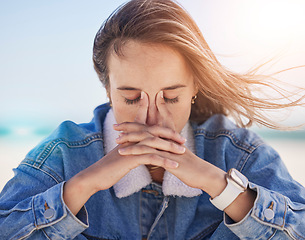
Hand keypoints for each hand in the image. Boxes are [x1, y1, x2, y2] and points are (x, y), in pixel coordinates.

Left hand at [115, 93, 255, 222]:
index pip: (151, 126)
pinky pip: (149, 153)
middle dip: (130, 126)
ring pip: (146, 139)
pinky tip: (124, 152)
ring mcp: (167, 148)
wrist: (203, 174)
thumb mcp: (175, 156)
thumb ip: (165, 151)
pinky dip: (135, 151)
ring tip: (116, 139)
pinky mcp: (168, 158)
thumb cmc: (189, 167)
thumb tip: (154, 154)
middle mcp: (167, 140)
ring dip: (130, 138)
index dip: (138, 123)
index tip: (124, 123)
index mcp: (168, 137)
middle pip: (147, 129)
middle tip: (116, 126)